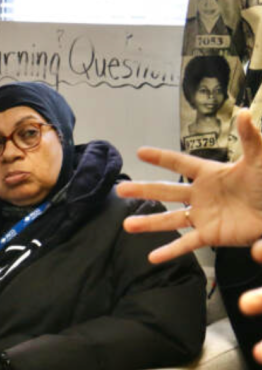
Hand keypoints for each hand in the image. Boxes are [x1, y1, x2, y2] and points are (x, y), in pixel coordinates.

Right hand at [117, 110, 261, 263]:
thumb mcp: (260, 159)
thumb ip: (251, 137)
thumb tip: (244, 112)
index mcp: (211, 174)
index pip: (180, 164)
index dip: (160, 158)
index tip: (140, 152)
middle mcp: (202, 195)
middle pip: (166, 192)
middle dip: (143, 190)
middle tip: (121, 189)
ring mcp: (204, 216)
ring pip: (170, 220)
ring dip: (148, 223)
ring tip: (127, 225)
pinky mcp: (211, 235)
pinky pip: (187, 243)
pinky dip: (170, 251)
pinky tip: (153, 257)